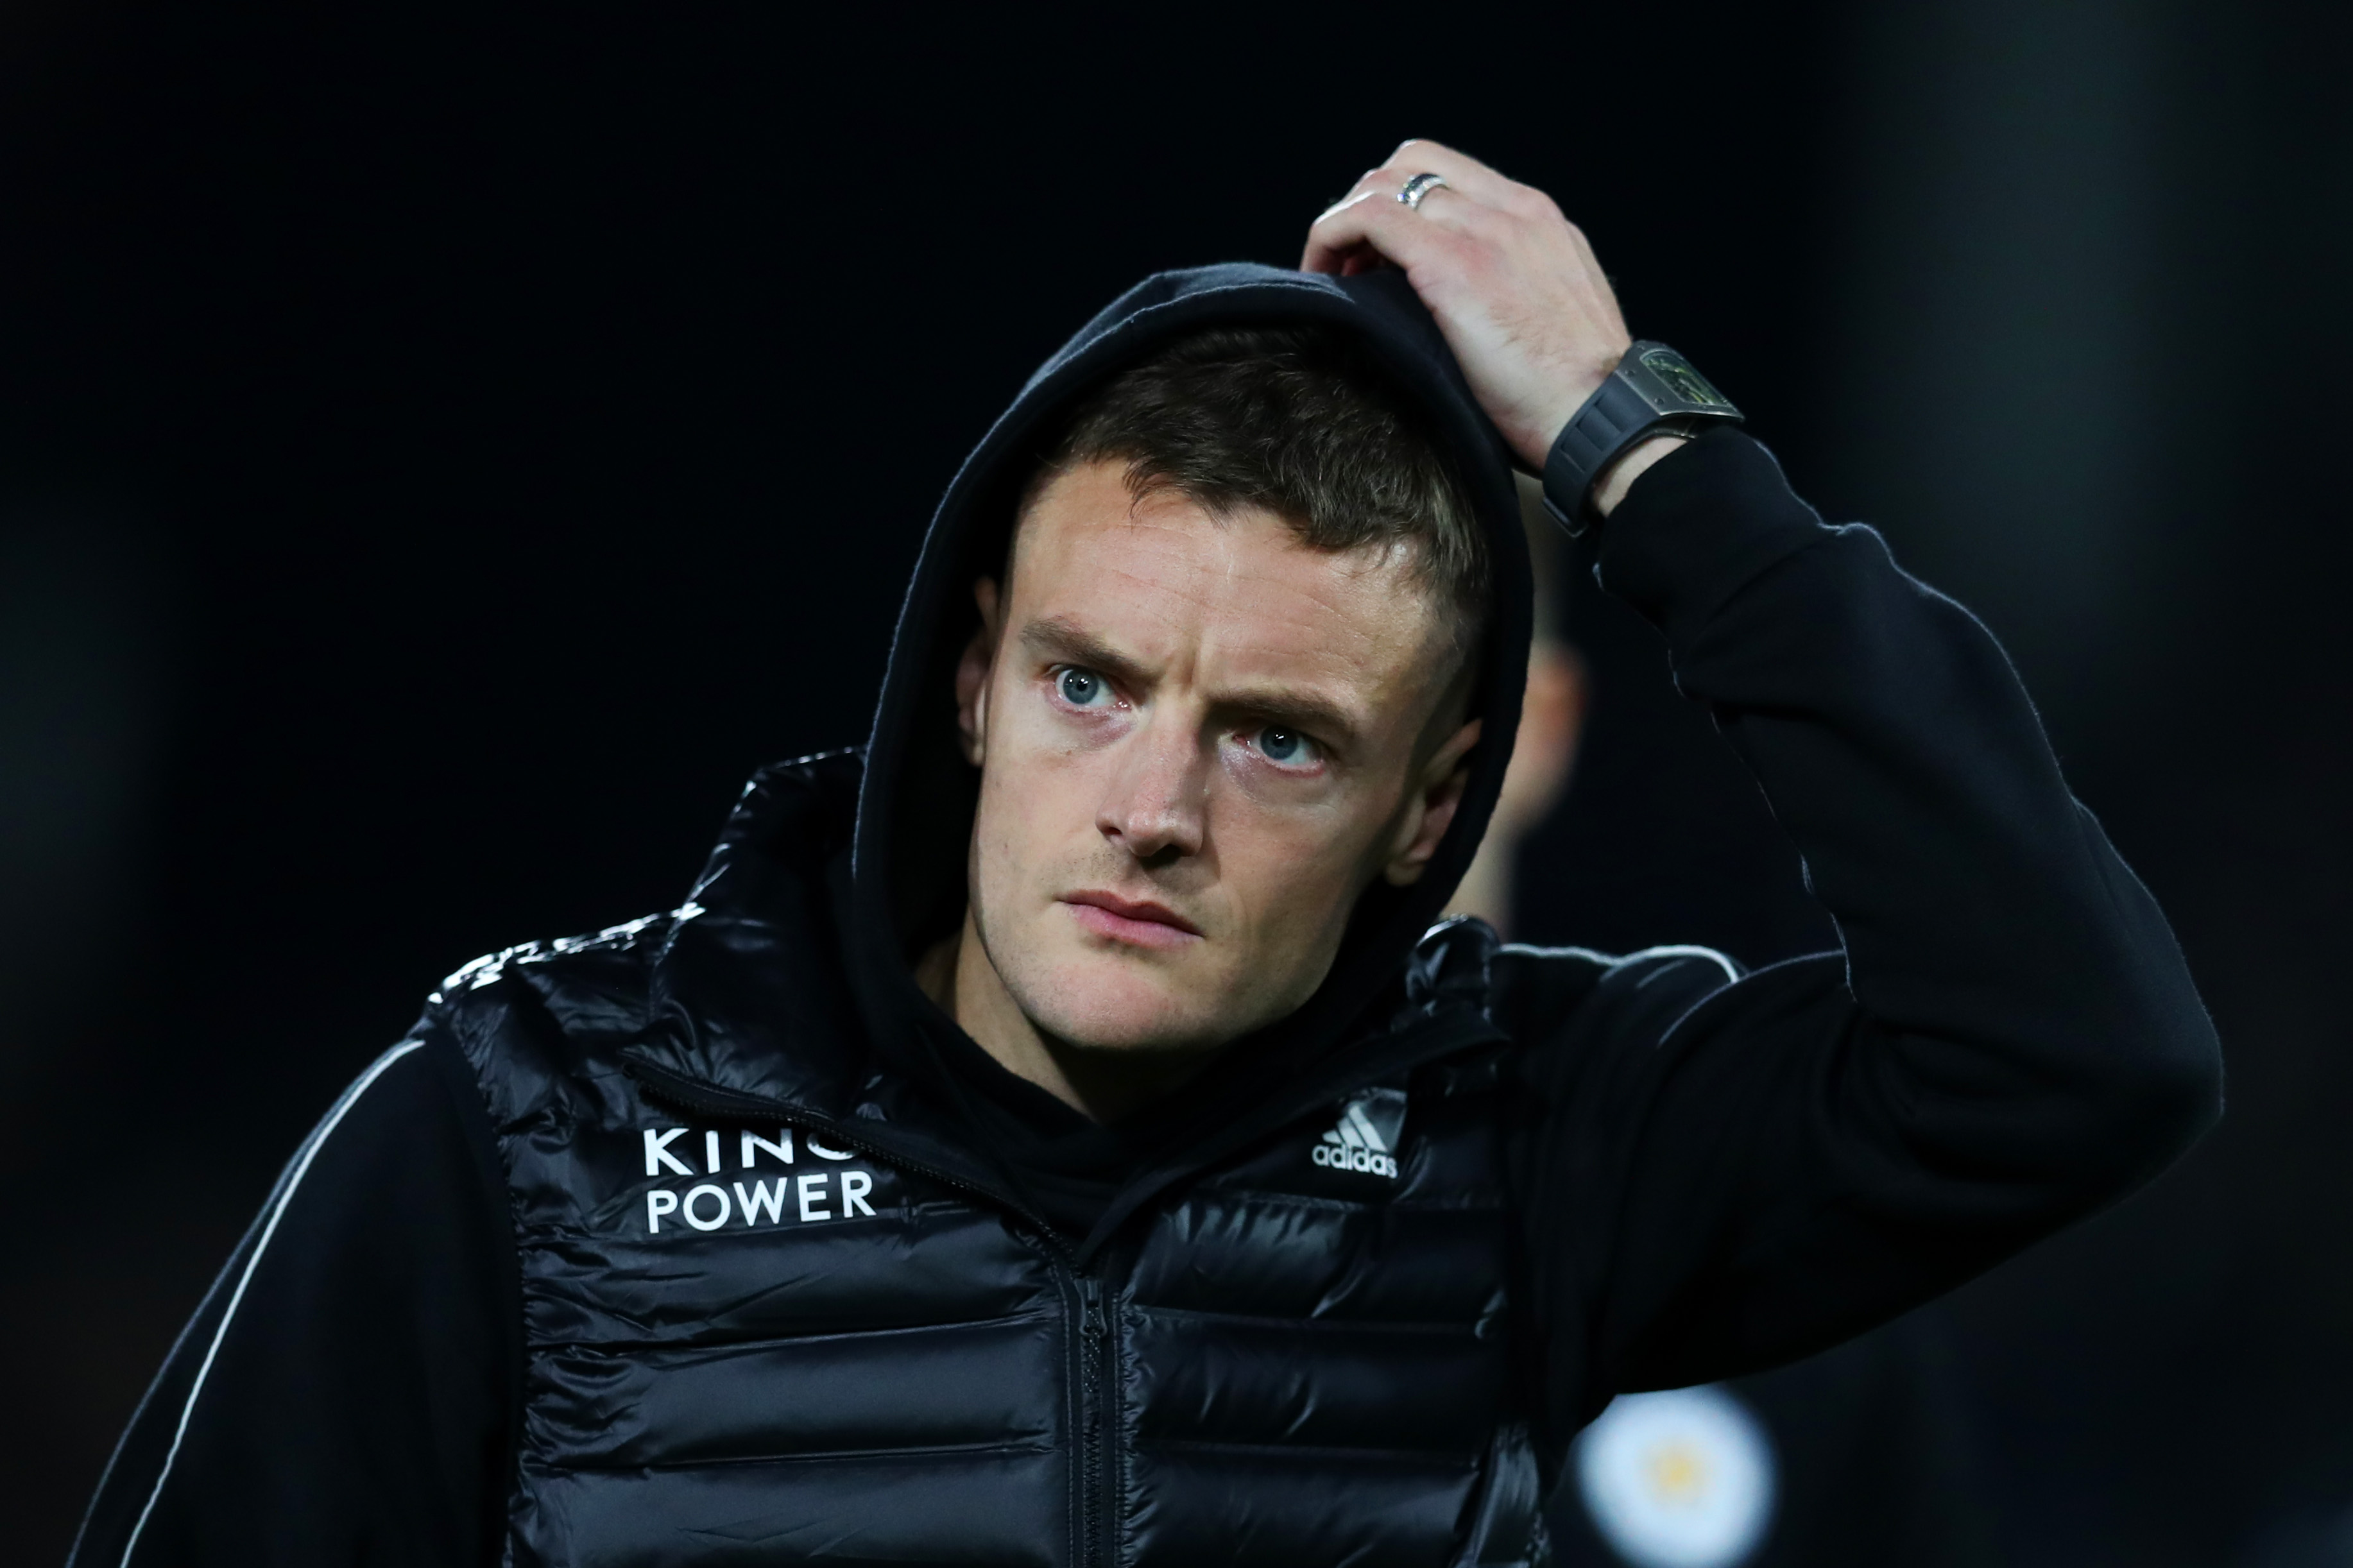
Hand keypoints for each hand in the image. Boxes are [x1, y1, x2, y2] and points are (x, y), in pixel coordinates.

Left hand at [1303, 141, 1678, 509]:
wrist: (1601, 416)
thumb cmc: (1575, 390)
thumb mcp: (1556, 311)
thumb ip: (1518, 282)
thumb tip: (1468, 298)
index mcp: (1536, 217)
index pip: (1451, 174)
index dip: (1402, 202)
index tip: (1378, 256)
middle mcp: (1511, 209)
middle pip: (1411, 163)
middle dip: (1368, 202)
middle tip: (1349, 263)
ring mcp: (1484, 230)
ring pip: (1383, 183)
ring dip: (1343, 225)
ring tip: (1333, 278)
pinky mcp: (1454, 263)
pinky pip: (1370, 216)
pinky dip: (1332, 237)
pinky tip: (1324, 278)